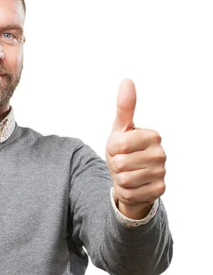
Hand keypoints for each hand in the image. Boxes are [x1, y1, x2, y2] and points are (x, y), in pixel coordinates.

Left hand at [105, 79, 165, 219]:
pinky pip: (130, 193)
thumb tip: (127, 81)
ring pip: (124, 180)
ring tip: (126, 174)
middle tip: (122, 163)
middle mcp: (161, 153)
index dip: (112, 149)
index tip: (119, 149)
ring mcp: (161, 173)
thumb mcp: (120, 129)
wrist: (130, 176)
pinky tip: (133, 186)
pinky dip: (126, 192)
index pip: (118, 145)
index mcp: (153, 135)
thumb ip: (124, 107)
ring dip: (120, 179)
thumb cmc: (124, 150)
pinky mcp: (159, 190)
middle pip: (120, 164)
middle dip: (115, 166)